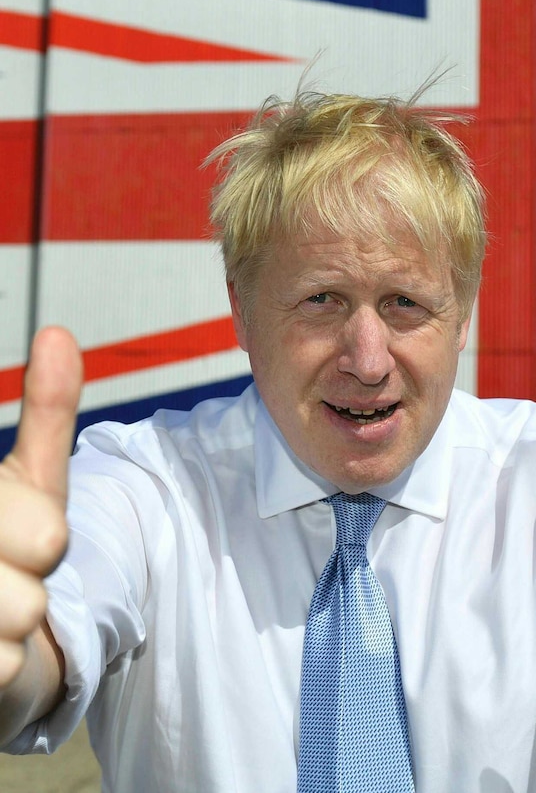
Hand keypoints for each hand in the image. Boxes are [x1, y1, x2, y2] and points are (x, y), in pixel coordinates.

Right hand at [0, 328, 81, 690]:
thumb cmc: (5, 542)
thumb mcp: (28, 478)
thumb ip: (46, 412)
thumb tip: (60, 334)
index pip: (48, 536)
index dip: (40, 540)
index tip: (25, 539)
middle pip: (30, 592)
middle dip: (25, 586)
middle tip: (6, 576)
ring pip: (18, 627)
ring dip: (12, 630)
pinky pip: (0, 669)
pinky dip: (0, 666)